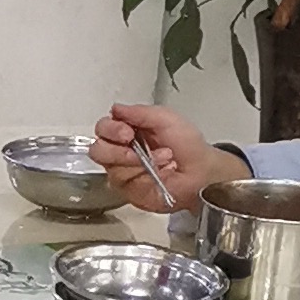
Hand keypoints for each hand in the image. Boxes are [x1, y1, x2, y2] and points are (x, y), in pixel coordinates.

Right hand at [91, 102, 228, 213]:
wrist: (202, 171)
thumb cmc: (188, 145)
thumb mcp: (166, 119)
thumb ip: (139, 112)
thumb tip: (115, 109)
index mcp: (128, 130)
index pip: (103, 128)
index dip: (110, 129)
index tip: (127, 132)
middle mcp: (122, 151)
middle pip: (97, 149)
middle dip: (115, 148)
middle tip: (133, 145)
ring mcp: (123, 172)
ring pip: (110, 167)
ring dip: (135, 161)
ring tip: (161, 158)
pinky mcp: (129, 190)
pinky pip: (122, 182)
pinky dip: (142, 175)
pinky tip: (159, 172)